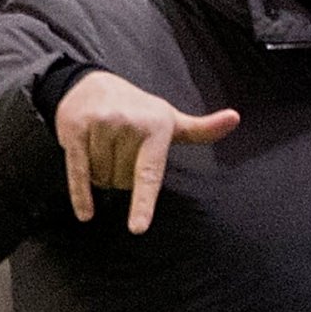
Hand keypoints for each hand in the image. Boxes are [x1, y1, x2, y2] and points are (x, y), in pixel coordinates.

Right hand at [53, 70, 239, 231]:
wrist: (91, 83)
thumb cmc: (137, 110)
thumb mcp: (170, 119)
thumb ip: (201, 130)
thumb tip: (235, 118)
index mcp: (156, 127)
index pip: (149, 174)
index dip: (143, 203)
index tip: (138, 228)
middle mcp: (128, 124)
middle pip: (122, 182)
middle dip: (120, 175)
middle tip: (119, 151)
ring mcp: (100, 126)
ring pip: (100, 178)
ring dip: (100, 174)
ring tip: (102, 149)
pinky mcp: (75, 130)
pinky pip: (77, 172)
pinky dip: (81, 195)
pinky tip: (86, 214)